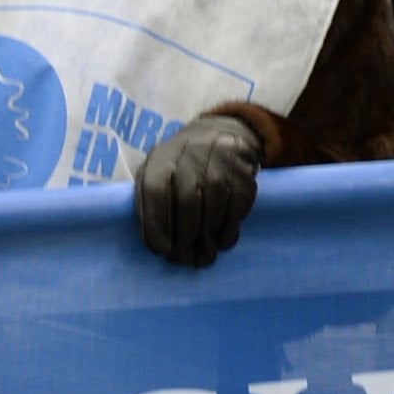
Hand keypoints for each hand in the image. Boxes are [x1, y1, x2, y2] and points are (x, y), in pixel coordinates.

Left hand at [135, 113, 266, 268]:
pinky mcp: (243, 175)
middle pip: (187, 202)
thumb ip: (150, 199)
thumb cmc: (180, 165)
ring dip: (206, 238)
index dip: (157, 224)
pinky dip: (227, 231)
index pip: (155, 191)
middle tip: (183, 259)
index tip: (161, 249)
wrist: (222, 134)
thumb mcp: (157, 170)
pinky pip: (236, 209)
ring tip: (201, 257)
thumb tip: (155, 242)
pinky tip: (220, 242)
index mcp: (162, 157)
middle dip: (184, 237)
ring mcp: (220, 163)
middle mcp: (191, 156)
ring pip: (213, 207)